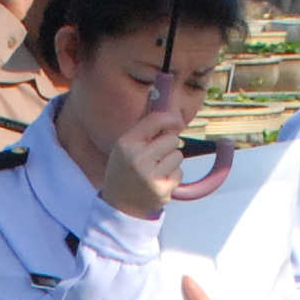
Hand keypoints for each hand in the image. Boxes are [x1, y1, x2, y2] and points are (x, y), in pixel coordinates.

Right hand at [97, 70, 193, 217]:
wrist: (120, 206)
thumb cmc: (124, 170)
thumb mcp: (125, 146)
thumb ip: (143, 126)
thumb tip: (157, 93)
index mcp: (126, 143)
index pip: (155, 120)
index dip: (170, 118)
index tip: (177, 122)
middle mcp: (137, 158)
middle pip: (172, 139)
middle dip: (169, 145)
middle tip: (158, 155)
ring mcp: (150, 176)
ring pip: (178, 156)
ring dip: (171, 162)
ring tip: (156, 170)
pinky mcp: (162, 190)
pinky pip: (179, 173)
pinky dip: (173, 176)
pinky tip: (158, 182)